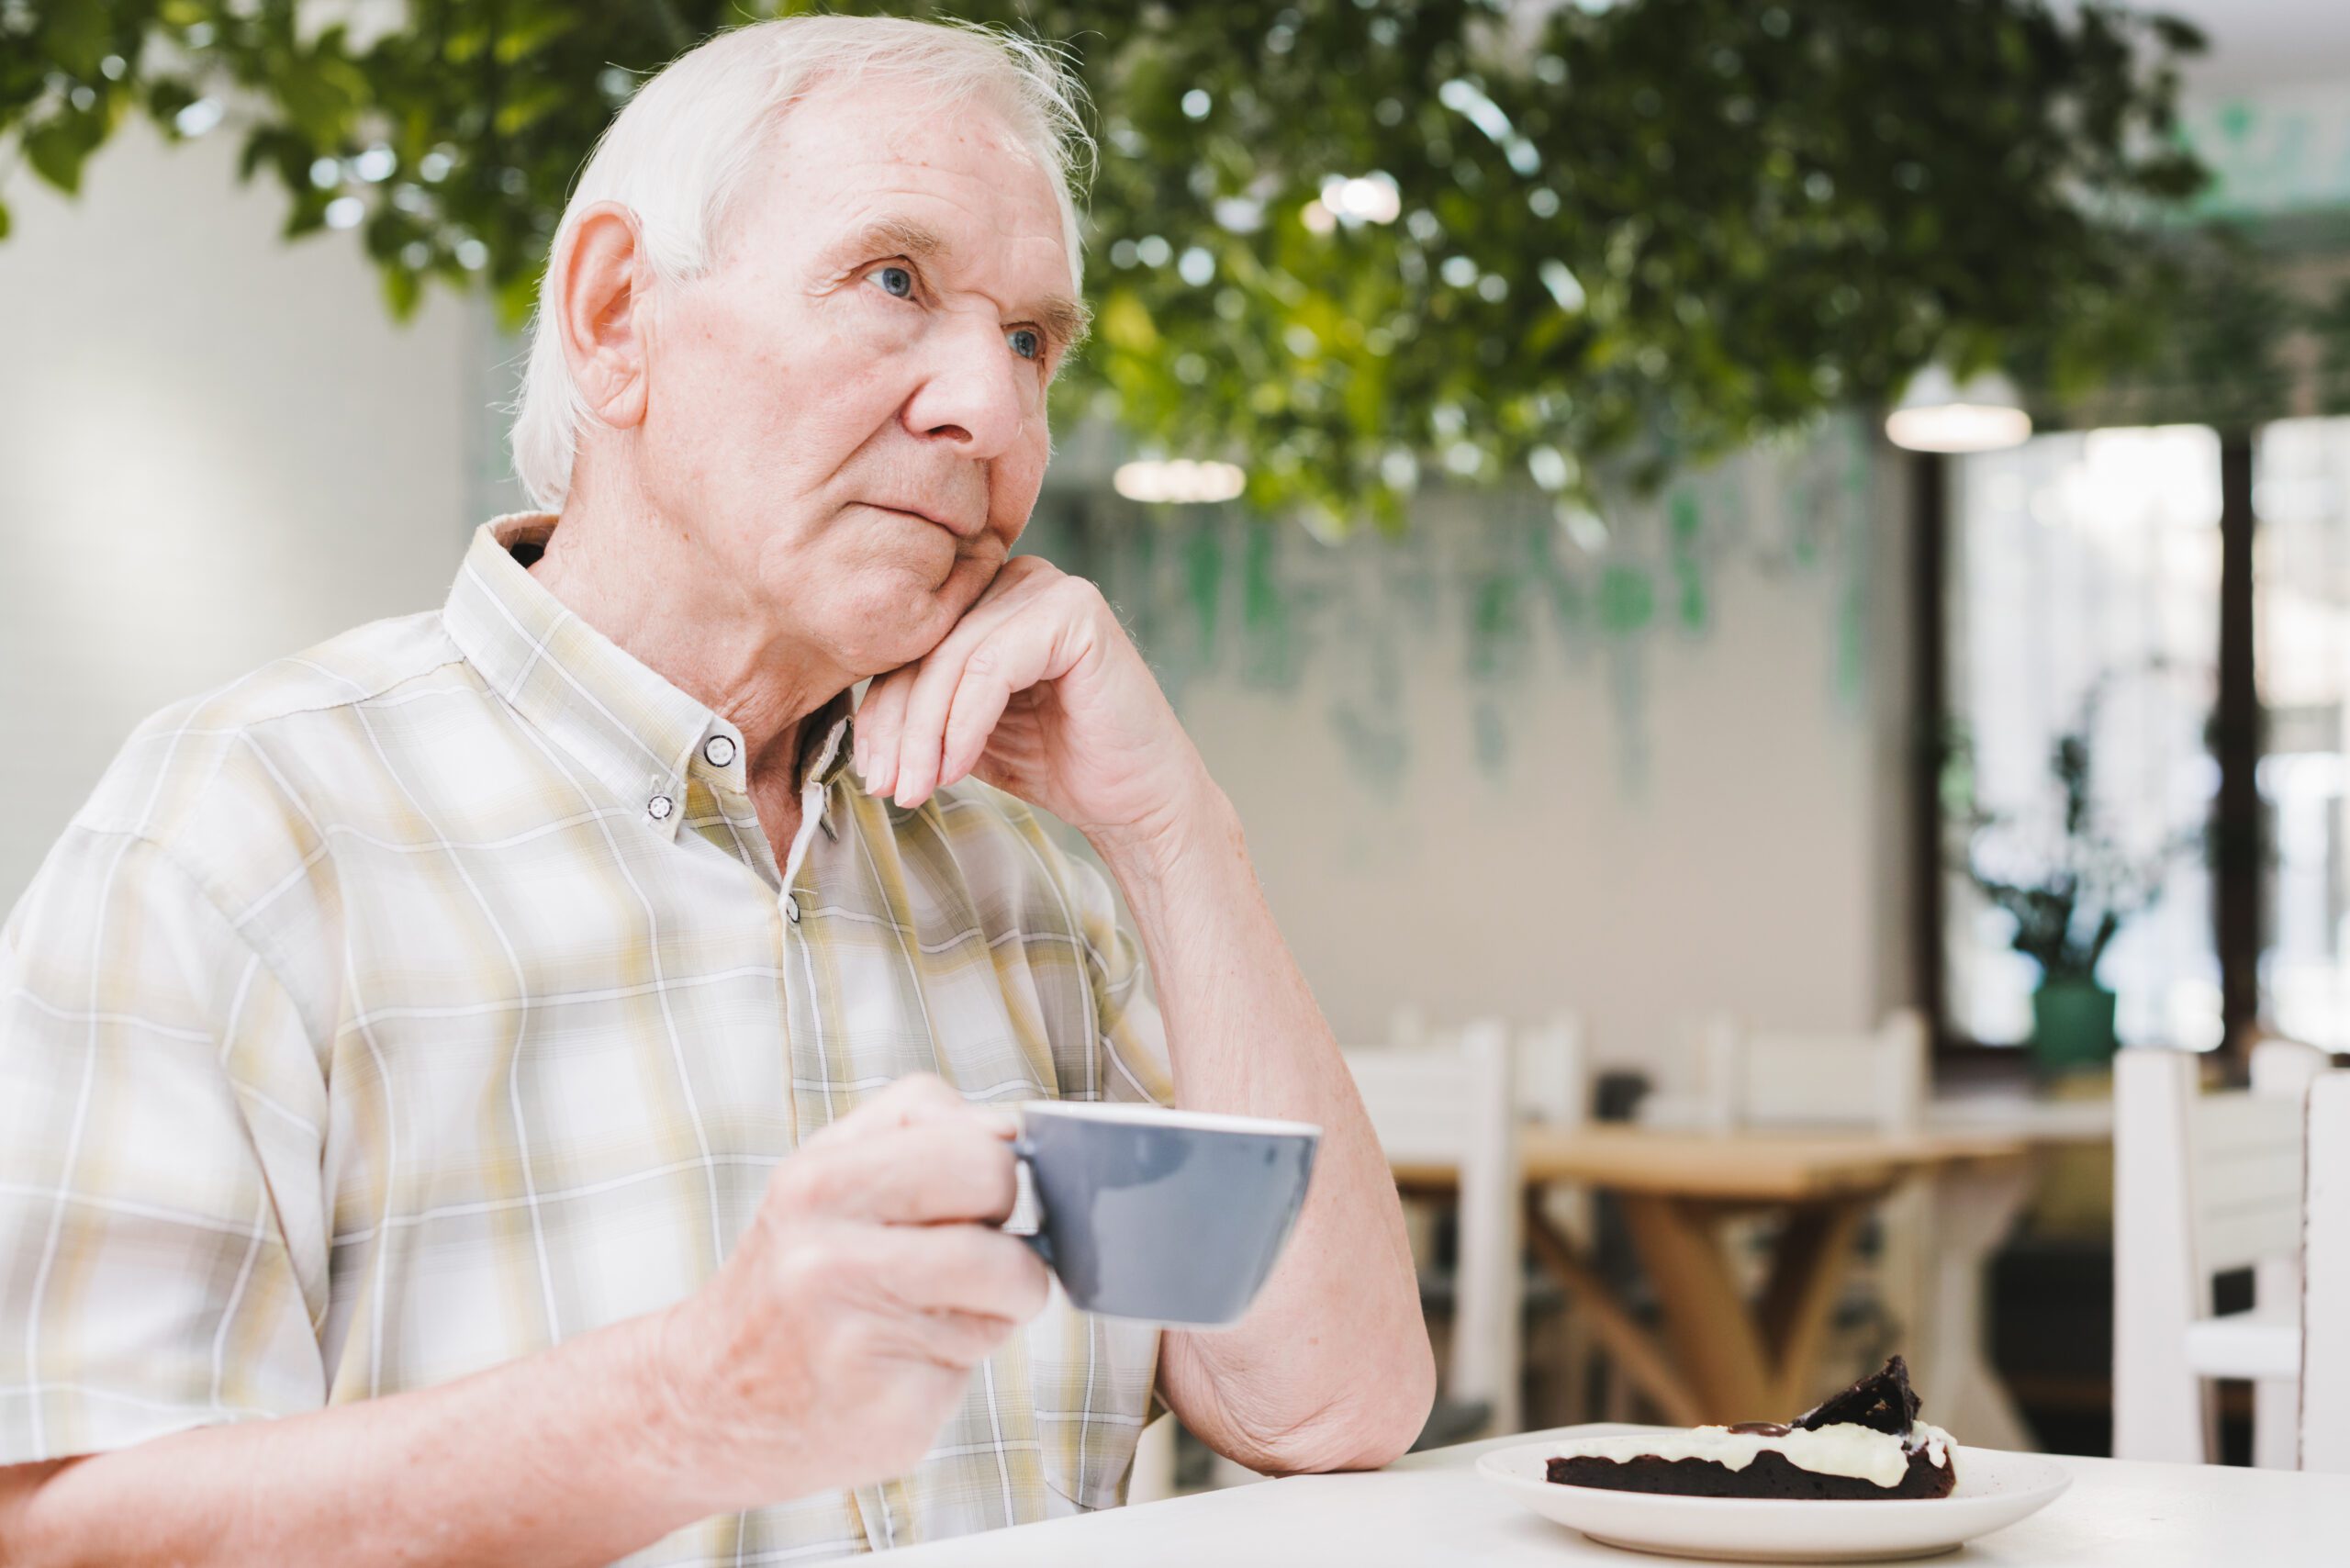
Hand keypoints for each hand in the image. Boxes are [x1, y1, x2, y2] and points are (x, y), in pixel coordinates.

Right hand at [647, 1076, 1051, 1510]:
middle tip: (969, 1257)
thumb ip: (917, 1134)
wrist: (704, 1404)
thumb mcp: (825, 1178)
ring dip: (993, 1304)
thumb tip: (1017, 1133)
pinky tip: (897, 1367)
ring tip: (925, 1315)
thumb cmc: (790, 1278)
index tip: (972, 1197)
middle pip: (1000, 1197)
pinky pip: (979, 1364)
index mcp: (819, 1183)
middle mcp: (830, 1255)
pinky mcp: (893, 1409)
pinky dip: (954, 1366)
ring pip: (1012, 1286)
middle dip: (1008, 1223)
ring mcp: (861, 1337)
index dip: (996, 1167)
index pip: (976, 1141)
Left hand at [852, 556, 1212, 853]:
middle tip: (885, 786)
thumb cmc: (1059, 765)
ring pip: (952, 660)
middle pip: (926, 649)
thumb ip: (921, 710)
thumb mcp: (966, 733)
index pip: (912, 646)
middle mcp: (1016, 578)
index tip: (869, 774)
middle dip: (897, 727)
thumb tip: (849, 726)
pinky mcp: (1074, 611)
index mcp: (987, 597)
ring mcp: (1048, 587)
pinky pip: (990, 668)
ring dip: (923, 734)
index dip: (880, 711)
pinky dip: (963, 725)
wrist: (1138, 802)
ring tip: (913, 789)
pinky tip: (954, 770)